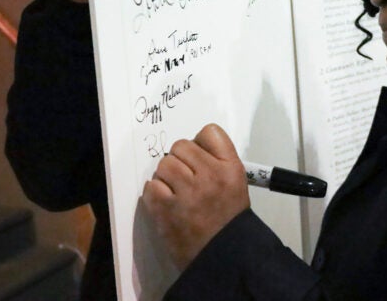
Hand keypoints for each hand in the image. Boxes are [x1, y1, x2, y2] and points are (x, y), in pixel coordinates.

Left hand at [142, 124, 249, 269]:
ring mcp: (188, 191)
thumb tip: (189, 147)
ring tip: (176, 193)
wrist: (224, 255)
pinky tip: (166, 203)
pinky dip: (155, 194)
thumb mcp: (236, 183)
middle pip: (181, 146)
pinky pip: (151, 186)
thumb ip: (217, 160)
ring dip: (166, 177)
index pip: (209, 132)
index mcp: (231, 167)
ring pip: (164, 164)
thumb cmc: (228, 218)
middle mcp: (211, 175)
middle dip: (180, 161)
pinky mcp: (167, 208)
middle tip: (186, 180)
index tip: (199, 159)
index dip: (200, 144)